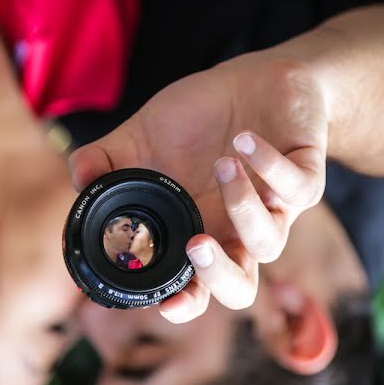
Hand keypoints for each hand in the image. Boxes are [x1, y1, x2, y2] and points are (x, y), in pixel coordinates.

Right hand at [70, 56, 328, 321]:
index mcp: (200, 231)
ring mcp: (276, 207)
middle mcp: (238, 231)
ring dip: (242, 205)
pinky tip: (245, 139)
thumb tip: (77, 180)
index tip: (167, 303)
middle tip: (195, 244)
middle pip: (241, 289)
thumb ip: (106, 162)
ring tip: (222, 163)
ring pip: (270, 241)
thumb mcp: (141, 137)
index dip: (185, 304)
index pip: (197, 288)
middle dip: (219, 275)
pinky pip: (298, 187)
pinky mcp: (307, 174)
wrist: (260, 80)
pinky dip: (270, 165)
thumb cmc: (198, 119)